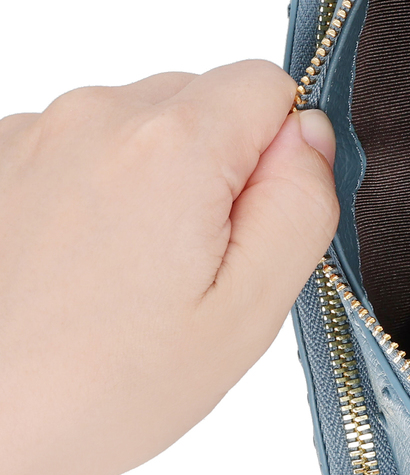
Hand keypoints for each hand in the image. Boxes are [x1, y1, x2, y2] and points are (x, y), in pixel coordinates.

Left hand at [0, 62, 338, 474]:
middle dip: (218, 169)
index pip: (270, 85)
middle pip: (203, 102)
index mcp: (173, 144)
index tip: (252, 226)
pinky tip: (78, 268)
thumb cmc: (102, 388)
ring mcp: (33, 133)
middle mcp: (96, 116)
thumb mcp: (248, 312)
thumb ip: (299, 205)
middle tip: (192, 268)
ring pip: (141, 128)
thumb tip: (312, 133)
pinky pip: (81, 150)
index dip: (281, 154)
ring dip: (154, 182)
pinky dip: (95, 193)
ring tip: (127, 276)